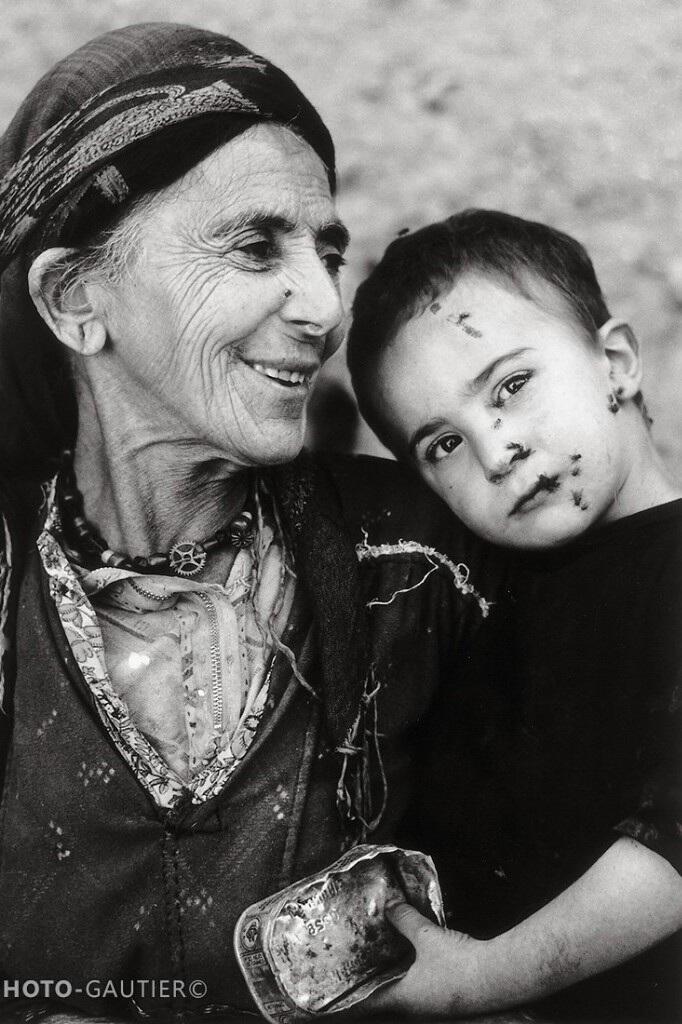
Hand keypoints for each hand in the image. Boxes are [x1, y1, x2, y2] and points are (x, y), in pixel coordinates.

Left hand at [359, 900, 490, 1017]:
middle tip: (352, 965)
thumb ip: (405, 920)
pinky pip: (417, 985)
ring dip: (389, 976)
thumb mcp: (426, 937)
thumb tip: (388, 905)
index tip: (332, 990)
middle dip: (367, 982)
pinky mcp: (443, 995)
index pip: (364, 1003)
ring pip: (400, 991)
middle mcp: (412, 1006)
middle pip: (381, 997)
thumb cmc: (458, 965)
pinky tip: (410, 955)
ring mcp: (429, 1003)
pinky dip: (408, 972)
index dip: (347, 996)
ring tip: (376, 956)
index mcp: (401, 998)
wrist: (497, 977)